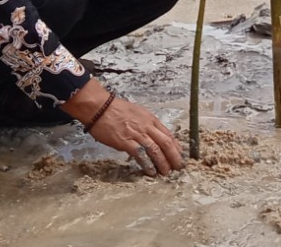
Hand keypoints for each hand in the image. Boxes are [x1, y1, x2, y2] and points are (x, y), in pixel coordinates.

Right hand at [66, 88, 183, 176]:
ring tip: (166, 172)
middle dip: (174, 156)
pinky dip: (147, 164)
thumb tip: (153, 136)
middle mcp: (147, 126)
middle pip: (166, 143)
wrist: (100, 108)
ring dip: (163, 162)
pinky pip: (140, 155)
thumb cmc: (116, 110)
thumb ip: (146, 124)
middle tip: (178, 167)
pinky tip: (151, 171)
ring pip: (156, 150)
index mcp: (150, 119)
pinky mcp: (126, 142)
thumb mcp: (137, 113)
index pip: (168, 134)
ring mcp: (137, 134)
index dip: (176, 146)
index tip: (180, 155)